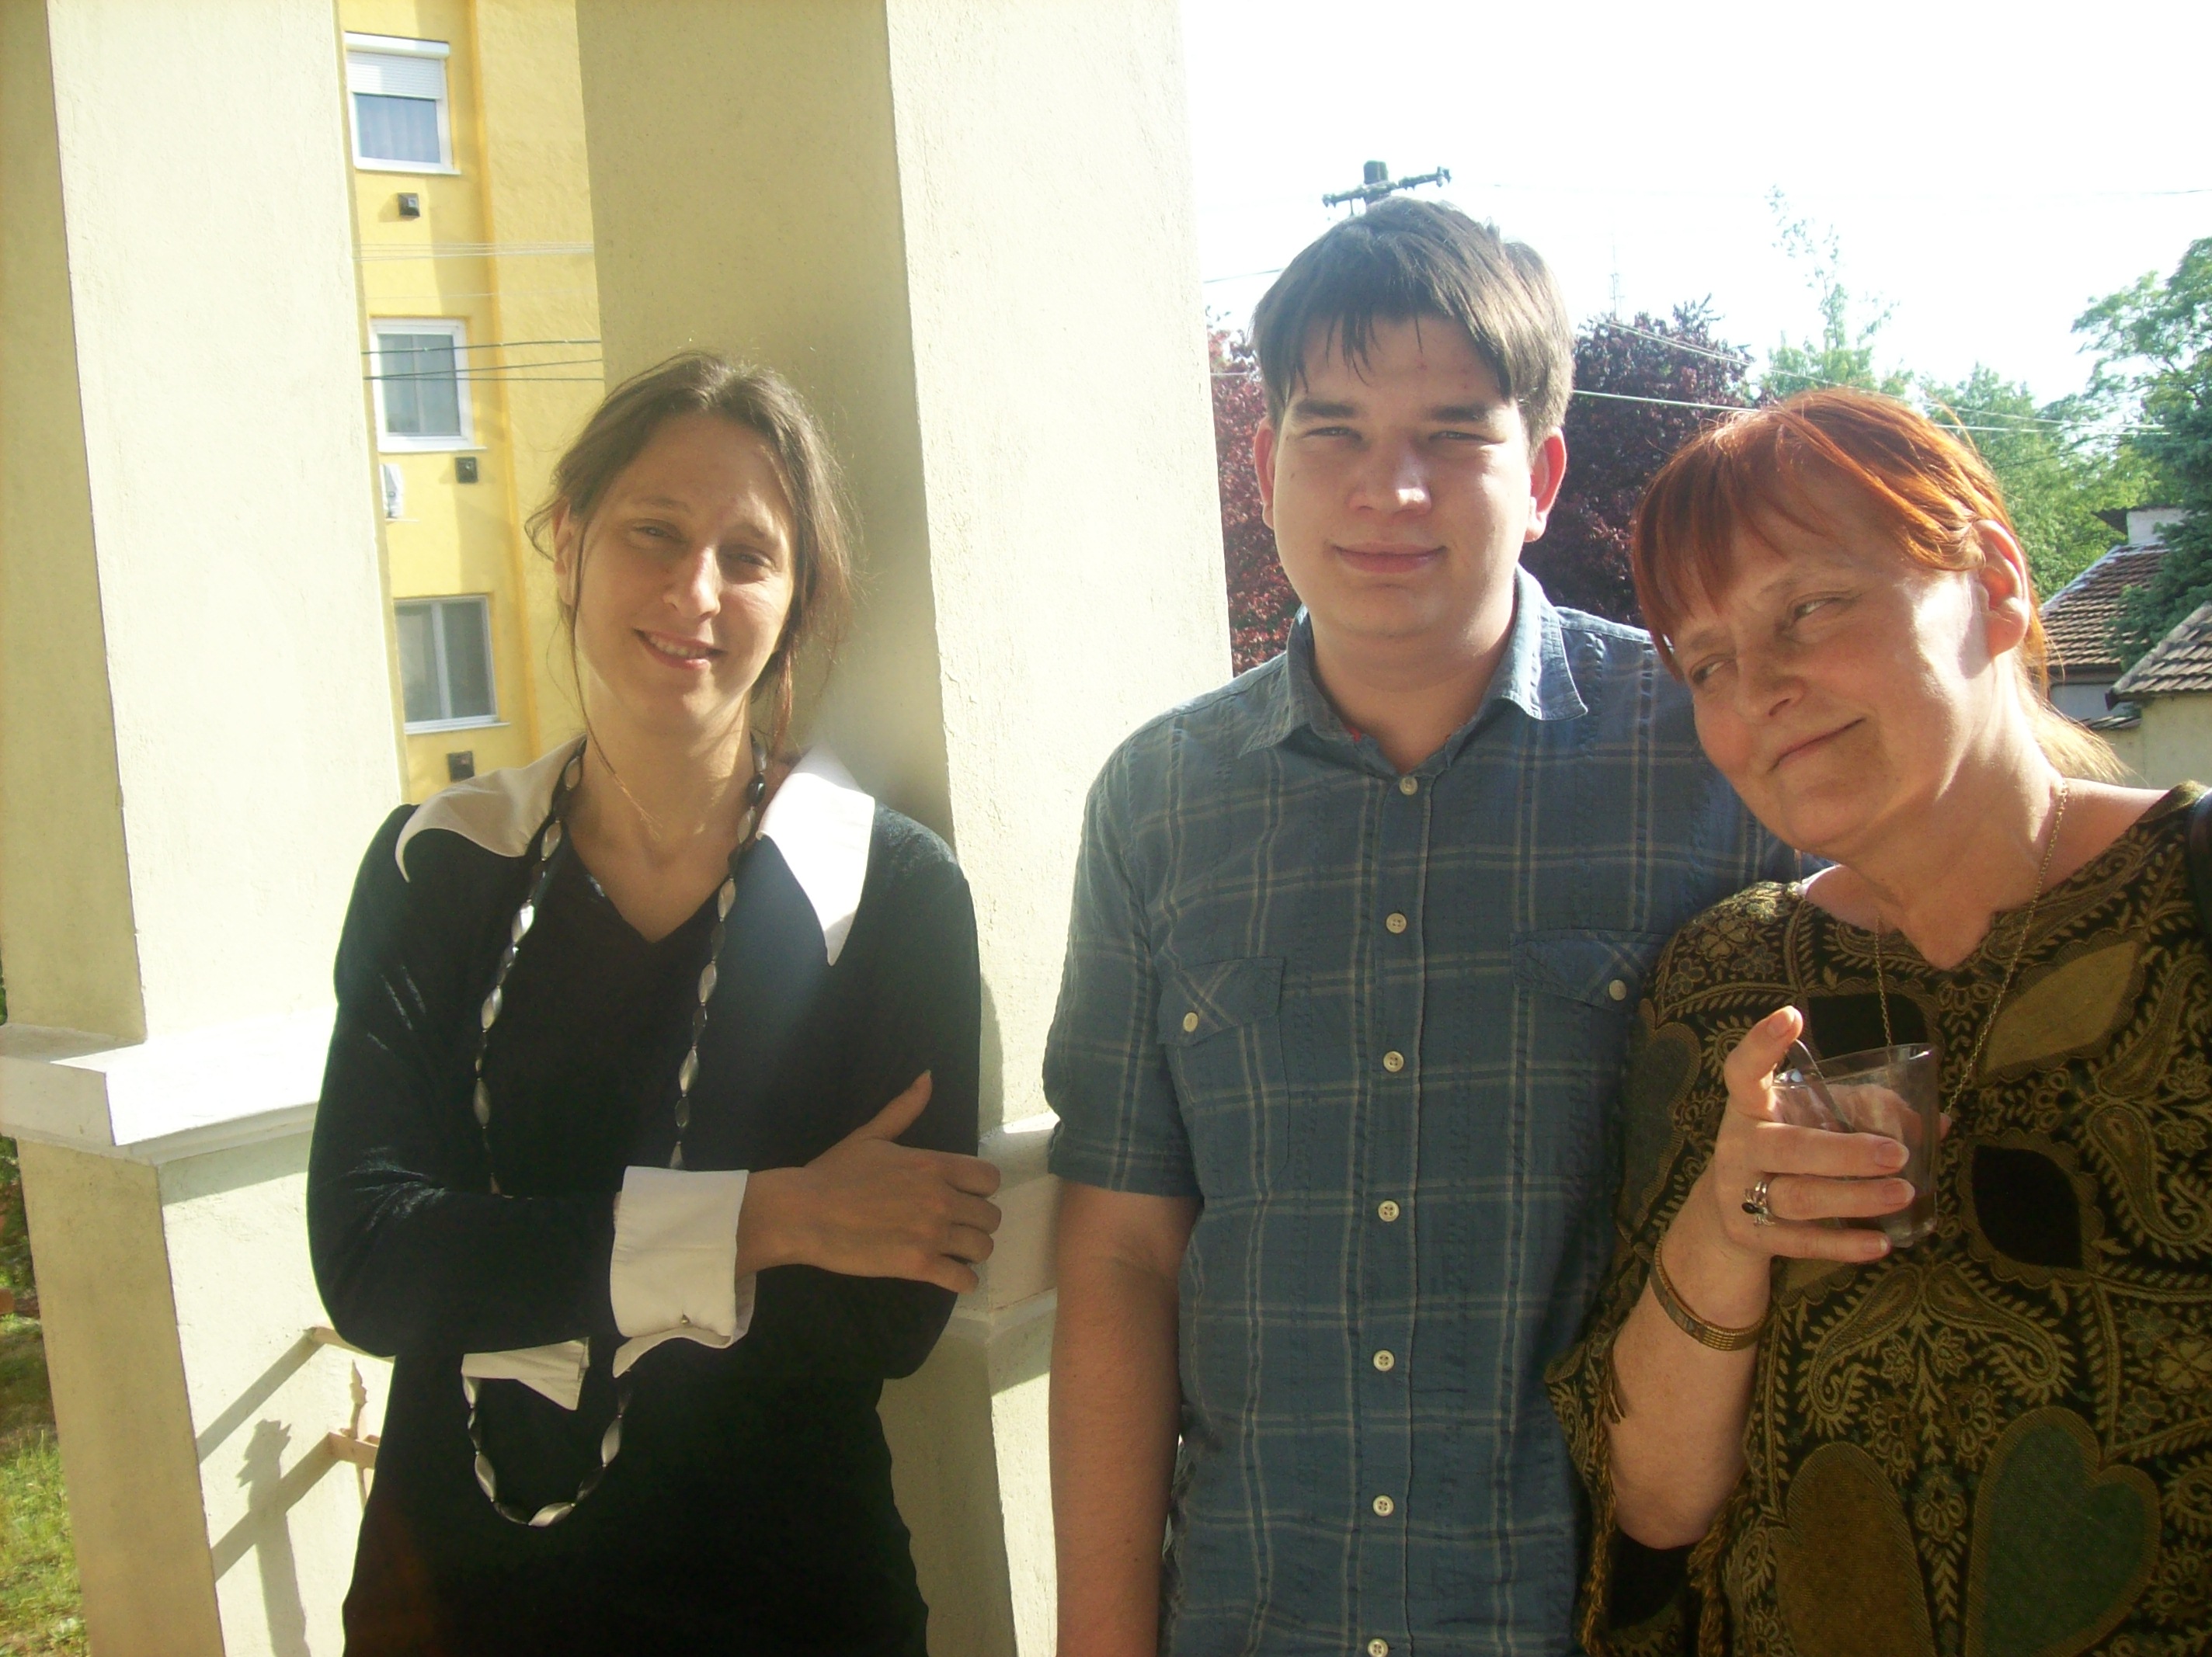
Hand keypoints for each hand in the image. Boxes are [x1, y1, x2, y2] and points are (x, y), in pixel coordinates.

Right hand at [740, 1074, 1003, 1291]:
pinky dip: (961, 1280)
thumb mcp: (871, 1134)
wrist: (803, 1213)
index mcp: (934, 1165)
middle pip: (991, 1216)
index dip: (981, 1189)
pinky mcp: (918, 1265)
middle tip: (957, 1227)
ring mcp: (931, 1233)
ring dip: (972, 1251)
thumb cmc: (834, 1173)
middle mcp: (941, 1198)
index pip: (990, 1178)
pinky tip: (948, 1274)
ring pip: (983, 1248)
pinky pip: (963, 1279)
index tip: (965, 1196)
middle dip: (977, 1222)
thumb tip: (927, 1077)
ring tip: (954, 1251)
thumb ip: (904, 1108)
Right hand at [1693, 1006, 1914, 1267]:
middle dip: (1845, 1153)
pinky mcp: (1751, 1234)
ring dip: (1855, 1197)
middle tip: (1898, 1153)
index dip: (1763, 1044)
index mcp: (1750, 1106)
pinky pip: (1801, 1242)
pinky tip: (1882, 1244)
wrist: (1730, 1211)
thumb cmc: (1786, 1153)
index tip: (1792, 1016)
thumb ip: (1863, 1114)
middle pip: (1788, 1148)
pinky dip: (1844, 1245)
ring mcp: (1738, 1192)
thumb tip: (1934, 1123)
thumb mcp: (1811, 1122)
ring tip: (1904, 1193)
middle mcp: (1739, 1145)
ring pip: (1798, 1197)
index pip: (1744, 1070)